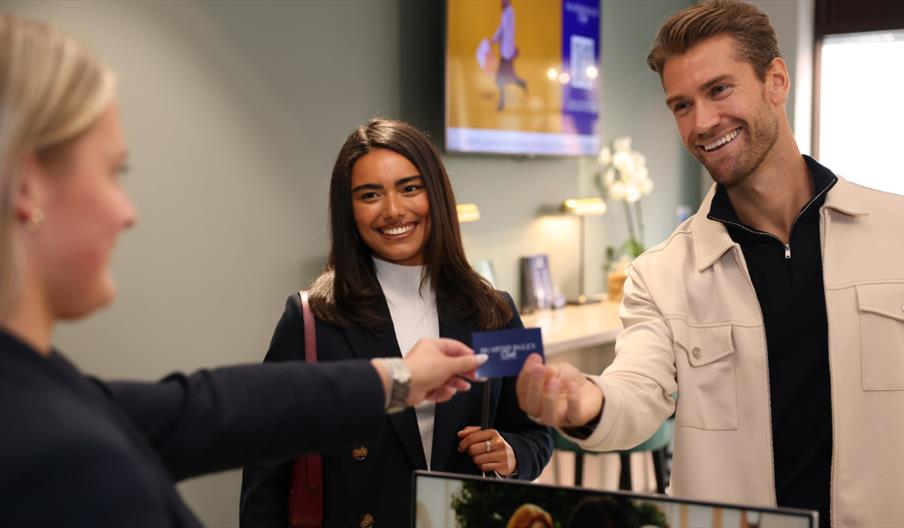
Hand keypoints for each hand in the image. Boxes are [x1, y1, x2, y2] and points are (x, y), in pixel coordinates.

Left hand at [372, 338, 487, 406]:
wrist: (403, 386)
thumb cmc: (419, 369)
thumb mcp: (449, 364)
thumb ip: (467, 363)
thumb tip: (480, 358)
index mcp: (433, 346)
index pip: (456, 348)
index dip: (469, 355)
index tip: (479, 362)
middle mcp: (429, 358)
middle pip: (452, 364)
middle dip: (464, 372)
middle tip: (477, 377)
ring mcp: (426, 372)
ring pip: (446, 378)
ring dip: (455, 383)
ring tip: (463, 387)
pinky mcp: (423, 386)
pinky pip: (438, 388)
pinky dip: (443, 391)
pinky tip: (446, 392)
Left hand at [457, 426, 516, 475]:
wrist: (514, 455)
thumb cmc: (497, 445)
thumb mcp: (487, 435)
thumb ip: (472, 432)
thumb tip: (461, 433)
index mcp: (493, 433)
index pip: (472, 437)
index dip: (463, 443)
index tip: (461, 447)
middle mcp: (498, 443)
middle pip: (473, 449)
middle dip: (470, 452)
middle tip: (473, 452)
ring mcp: (501, 454)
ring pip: (477, 459)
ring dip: (476, 460)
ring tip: (481, 457)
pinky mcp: (502, 465)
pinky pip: (483, 467)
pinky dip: (481, 466)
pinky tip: (486, 463)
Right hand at [515, 353, 603, 427]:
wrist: (587, 390)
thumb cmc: (565, 380)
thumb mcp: (556, 370)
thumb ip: (548, 370)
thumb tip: (541, 368)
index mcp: (529, 397)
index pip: (522, 388)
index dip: (526, 374)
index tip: (534, 359)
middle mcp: (539, 410)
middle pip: (531, 403)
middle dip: (534, 385)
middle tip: (539, 369)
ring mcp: (555, 418)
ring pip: (547, 415)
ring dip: (550, 398)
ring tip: (555, 381)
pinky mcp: (573, 420)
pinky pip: (571, 414)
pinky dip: (572, 400)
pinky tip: (572, 386)